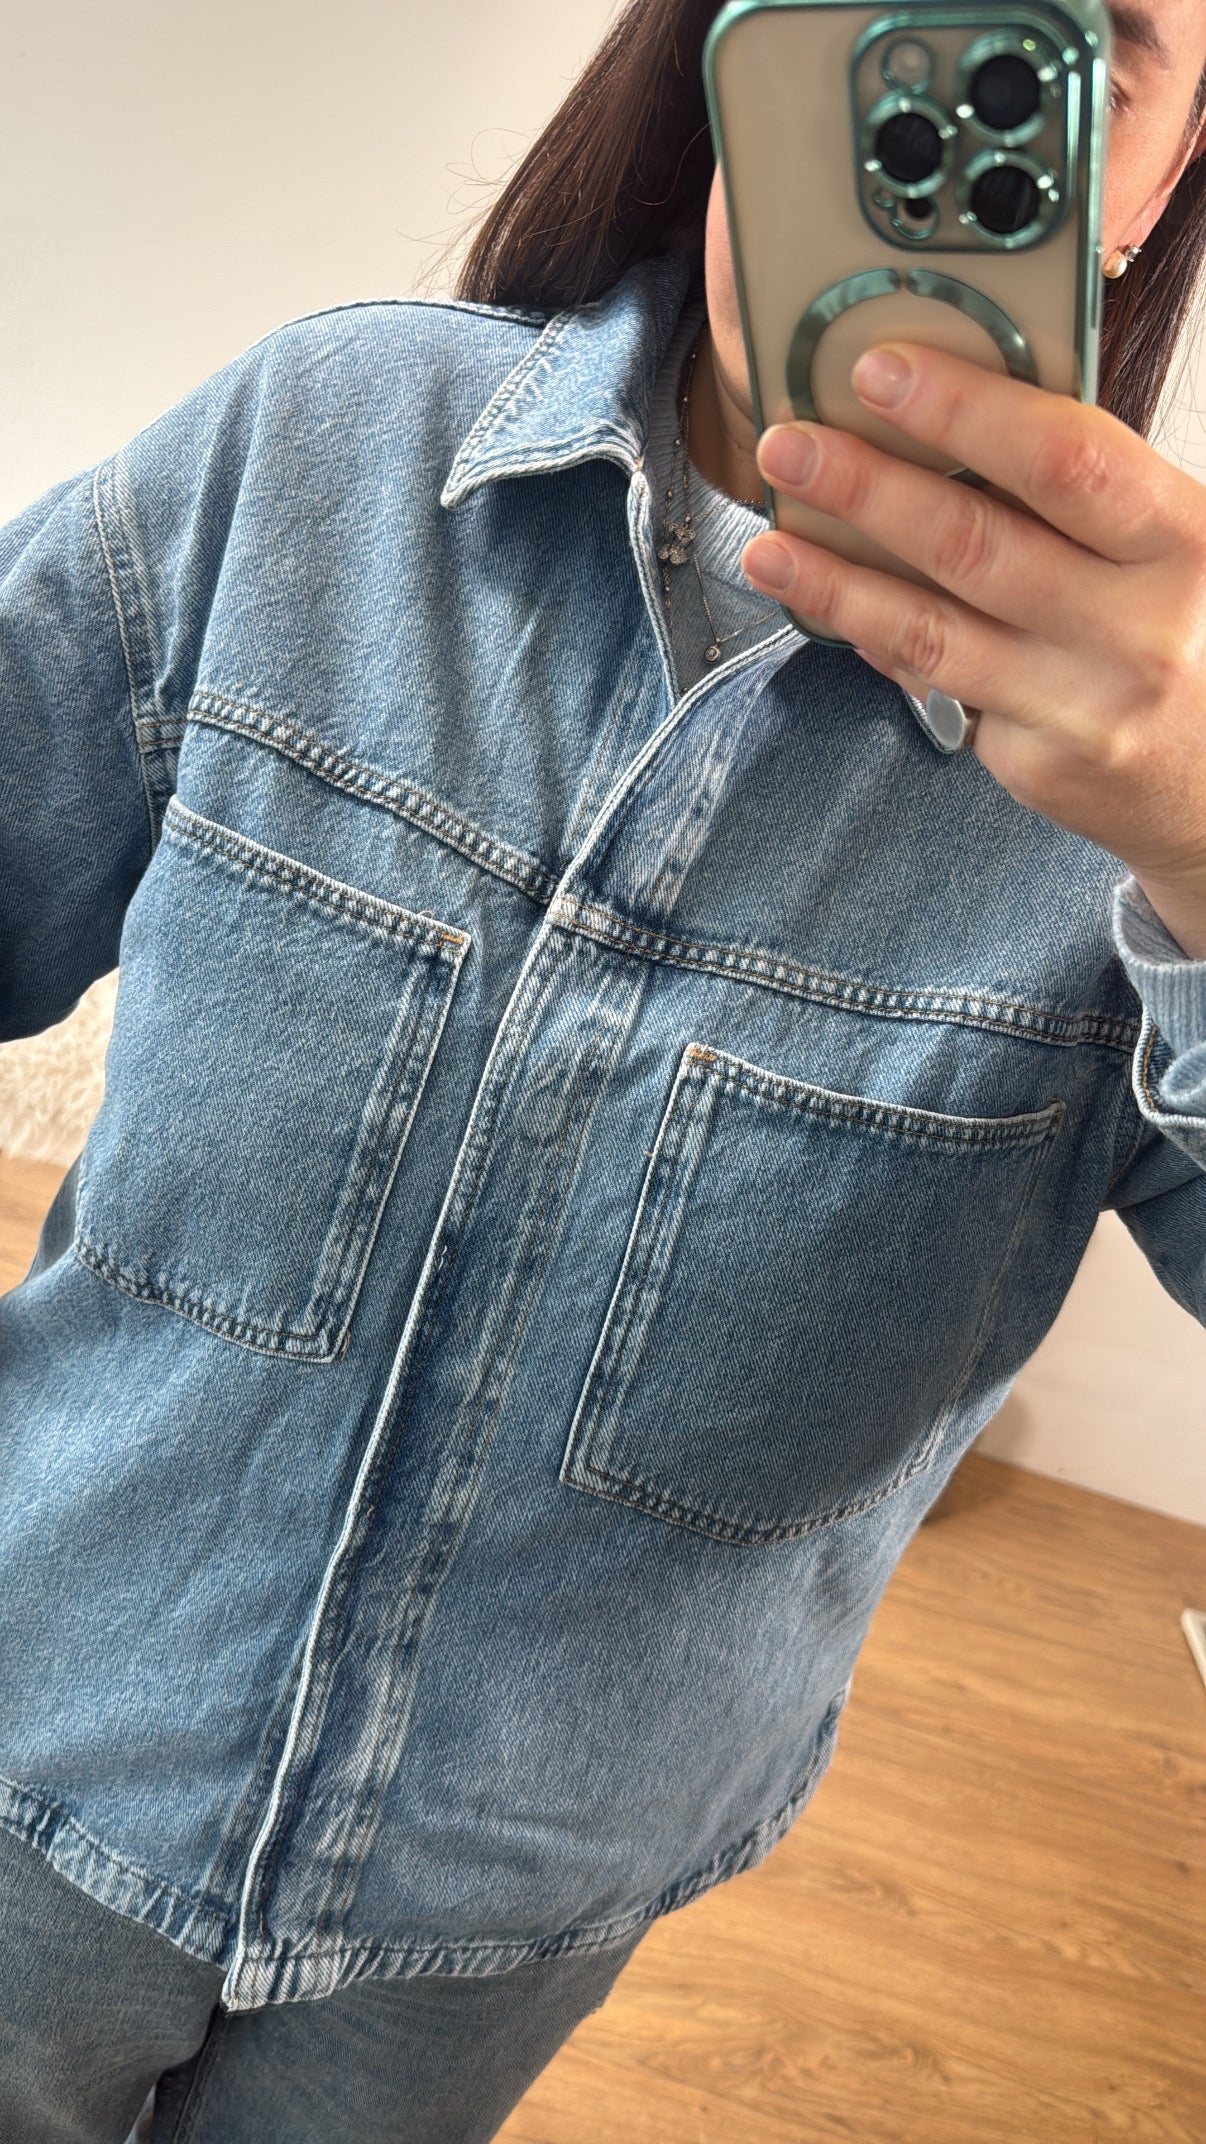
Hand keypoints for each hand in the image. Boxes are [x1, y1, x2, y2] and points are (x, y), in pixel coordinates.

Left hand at [741, 342, 1205, 958]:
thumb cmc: (1198, 636)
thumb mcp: (1180, 547)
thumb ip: (1093, 495)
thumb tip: (956, 422)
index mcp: (1184, 542)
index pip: (1065, 459)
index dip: (965, 409)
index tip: (883, 370)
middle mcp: (1138, 628)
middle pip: (975, 543)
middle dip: (867, 487)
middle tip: (788, 446)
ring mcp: (1083, 705)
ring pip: (933, 631)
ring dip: (836, 581)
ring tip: (768, 544)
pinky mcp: (1040, 765)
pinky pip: (941, 688)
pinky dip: (881, 640)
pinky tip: (831, 607)